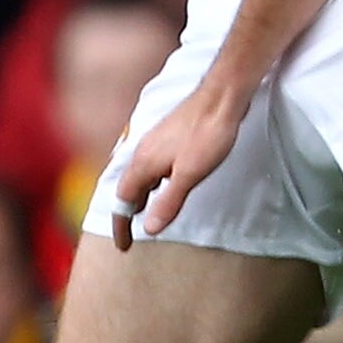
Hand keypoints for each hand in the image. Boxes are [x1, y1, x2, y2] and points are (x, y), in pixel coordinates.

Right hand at [111, 84, 243, 246]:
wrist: (222, 96)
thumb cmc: (207, 133)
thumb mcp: (189, 175)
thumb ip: (168, 202)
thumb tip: (149, 229)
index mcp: (143, 162)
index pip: (122, 200)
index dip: (120, 224)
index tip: (123, 245)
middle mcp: (143, 150)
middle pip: (126, 187)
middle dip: (126, 211)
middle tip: (130, 232)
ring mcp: (155, 141)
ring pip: (139, 174)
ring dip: (138, 195)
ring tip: (144, 211)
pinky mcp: (169, 135)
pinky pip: (151, 165)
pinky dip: (151, 181)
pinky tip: (164, 182)